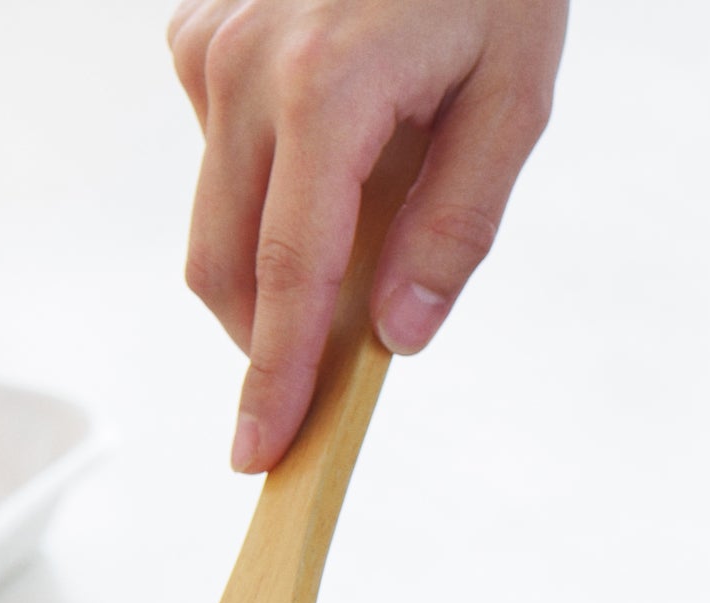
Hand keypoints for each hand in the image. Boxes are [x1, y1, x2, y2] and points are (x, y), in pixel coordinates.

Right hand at [168, 0, 567, 471]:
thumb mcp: (513, 97)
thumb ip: (455, 227)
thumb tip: (398, 336)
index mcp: (325, 90)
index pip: (289, 276)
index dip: (273, 378)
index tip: (260, 452)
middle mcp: (244, 69)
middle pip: (224, 264)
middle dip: (263, 341)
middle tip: (318, 385)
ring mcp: (210, 48)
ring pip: (212, 219)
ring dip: (271, 261)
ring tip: (357, 221)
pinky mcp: (196, 36)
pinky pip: (214, 156)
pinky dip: (263, 188)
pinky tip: (326, 146)